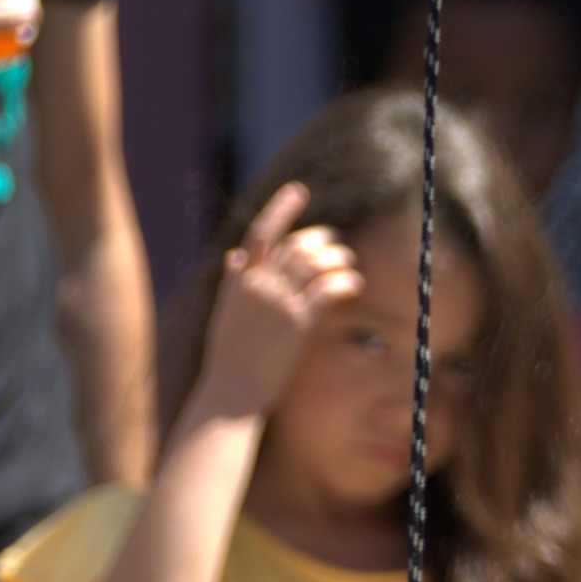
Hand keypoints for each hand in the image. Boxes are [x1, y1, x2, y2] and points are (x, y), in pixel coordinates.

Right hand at [193, 183, 356, 433]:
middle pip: (296, 245)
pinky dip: (344, 281)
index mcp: (239, 280)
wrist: (231, 390)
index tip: (298, 191)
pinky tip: (355, 285)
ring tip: (349, 263)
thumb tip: (235, 258)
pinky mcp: (297, 322)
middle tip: (338, 242)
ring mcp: (278, 302)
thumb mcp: (225, 312)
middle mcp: (258, 284)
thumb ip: (233, 282)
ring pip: (314, 263)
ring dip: (338, 258)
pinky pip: (327, 290)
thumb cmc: (229, 357)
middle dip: (322, 238)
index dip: (281, 208)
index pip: (261, 233)